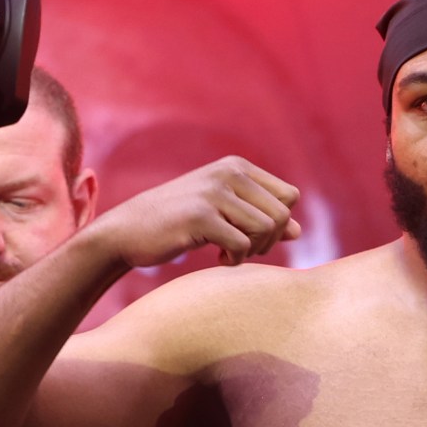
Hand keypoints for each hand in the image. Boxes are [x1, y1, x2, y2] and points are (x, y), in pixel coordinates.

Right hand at [85, 158, 301, 268]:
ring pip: (267, 228)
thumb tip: (298, 231)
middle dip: (270, 240)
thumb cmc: (179, 224)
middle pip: (281, 214)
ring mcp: (213, 192)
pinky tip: (219, 259)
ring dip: (254, 250)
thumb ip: (260, 218)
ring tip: (231, 253)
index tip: (254, 234)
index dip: (279, 222)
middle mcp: (228, 173)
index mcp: (237, 166)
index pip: (289, 196)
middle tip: (244, 249)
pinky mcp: (200, 215)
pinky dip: (237, 259)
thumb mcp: (224, 215)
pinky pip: (243, 245)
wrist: (128, 231)